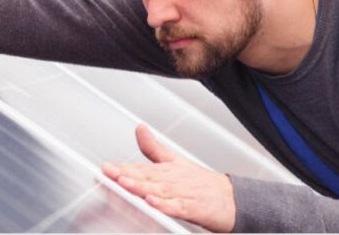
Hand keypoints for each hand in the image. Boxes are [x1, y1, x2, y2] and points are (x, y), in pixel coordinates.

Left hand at [102, 124, 235, 231]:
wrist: (231, 199)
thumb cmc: (201, 183)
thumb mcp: (175, 161)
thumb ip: (153, 148)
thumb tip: (140, 128)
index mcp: (166, 170)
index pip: (140, 168)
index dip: (122, 168)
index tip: (106, 166)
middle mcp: (172, 180)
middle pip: (147, 178)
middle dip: (127, 175)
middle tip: (111, 173)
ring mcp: (182, 194)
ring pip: (159, 190)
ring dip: (142, 187)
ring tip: (126, 183)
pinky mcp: (193, 208)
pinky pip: (177, 207)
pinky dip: (165, 205)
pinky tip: (153, 202)